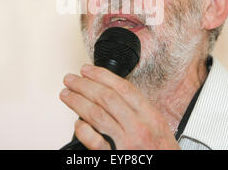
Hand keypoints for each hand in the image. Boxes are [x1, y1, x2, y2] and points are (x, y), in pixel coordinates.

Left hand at [59, 64, 179, 149]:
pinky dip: (82, 129)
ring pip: (96, 114)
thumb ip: (138, 110)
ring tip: (66, 94)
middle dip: (84, 85)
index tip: (87, 70)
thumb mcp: (158, 127)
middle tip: (71, 79)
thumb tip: (112, 94)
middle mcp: (138, 128)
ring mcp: (125, 143)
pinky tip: (77, 123)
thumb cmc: (160, 152)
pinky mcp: (113, 157)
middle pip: (106, 97)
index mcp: (150, 116)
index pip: (123, 87)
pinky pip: (93, 140)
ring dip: (77, 101)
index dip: (101, 75)